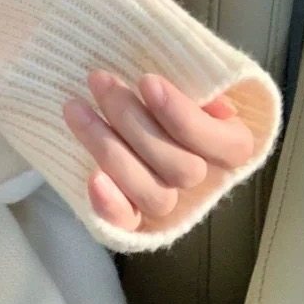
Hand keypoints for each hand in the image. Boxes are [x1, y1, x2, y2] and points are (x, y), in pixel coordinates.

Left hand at [61, 70, 256, 231]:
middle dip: (133, 121)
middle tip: (99, 80)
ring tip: (75, 108)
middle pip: (181, 168)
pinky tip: (92, 177)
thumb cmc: (163, 91)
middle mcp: (203, 181)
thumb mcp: (189, 81)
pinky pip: (127, 224)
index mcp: (228, 146)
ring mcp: (169, 204)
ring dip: (110, 149)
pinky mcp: (135, 220)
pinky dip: (110, 205)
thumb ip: (203, 87)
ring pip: (153, 193)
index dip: (184, 116)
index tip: (147, 80)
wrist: (128, 114)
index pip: (225, 145)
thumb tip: (214, 102)